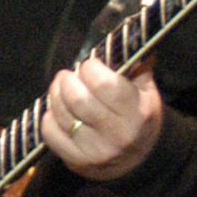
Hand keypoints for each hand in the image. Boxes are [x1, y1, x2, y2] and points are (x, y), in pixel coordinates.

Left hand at [42, 57, 162, 180]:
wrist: (141, 160)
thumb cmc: (141, 116)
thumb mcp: (146, 90)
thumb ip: (136, 63)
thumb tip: (125, 34)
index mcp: (138, 113)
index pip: (103, 84)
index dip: (90, 68)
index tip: (90, 65)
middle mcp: (117, 135)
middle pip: (77, 99)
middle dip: (68, 80)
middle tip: (71, 76)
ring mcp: (96, 152)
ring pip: (60, 114)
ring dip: (56, 94)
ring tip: (62, 88)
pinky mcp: (77, 162)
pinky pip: (50, 133)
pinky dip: (49, 117)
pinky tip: (59, 111)